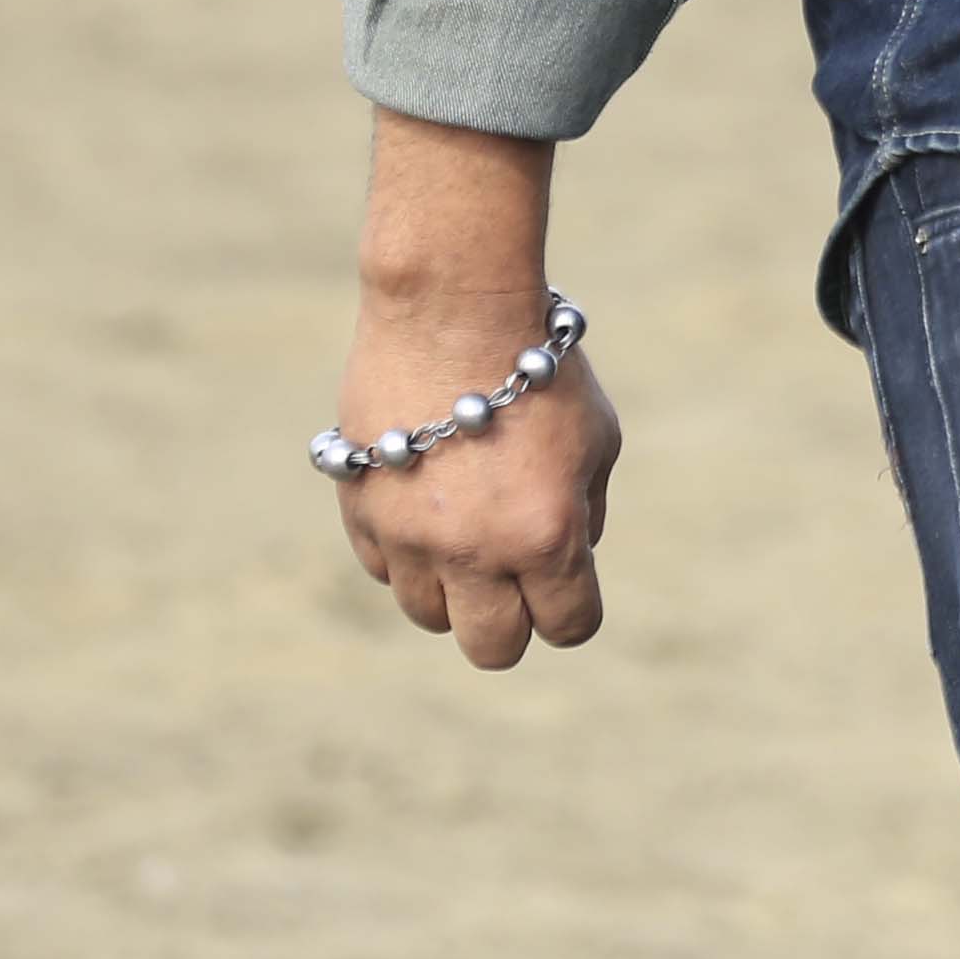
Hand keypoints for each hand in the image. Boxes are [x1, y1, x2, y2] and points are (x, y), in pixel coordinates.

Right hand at [332, 282, 620, 668]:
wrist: (451, 310)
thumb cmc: (538, 370)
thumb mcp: (598, 439)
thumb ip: (586, 512)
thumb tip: (571, 562)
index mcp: (545, 536)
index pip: (568, 625)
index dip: (575, 612)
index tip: (570, 590)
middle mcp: (475, 550)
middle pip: (492, 648)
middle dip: (512, 625)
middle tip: (516, 586)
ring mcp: (409, 537)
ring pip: (429, 614)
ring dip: (453, 589)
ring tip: (467, 535)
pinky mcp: (362, 512)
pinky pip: (384, 569)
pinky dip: (406, 554)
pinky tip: (426, 506)